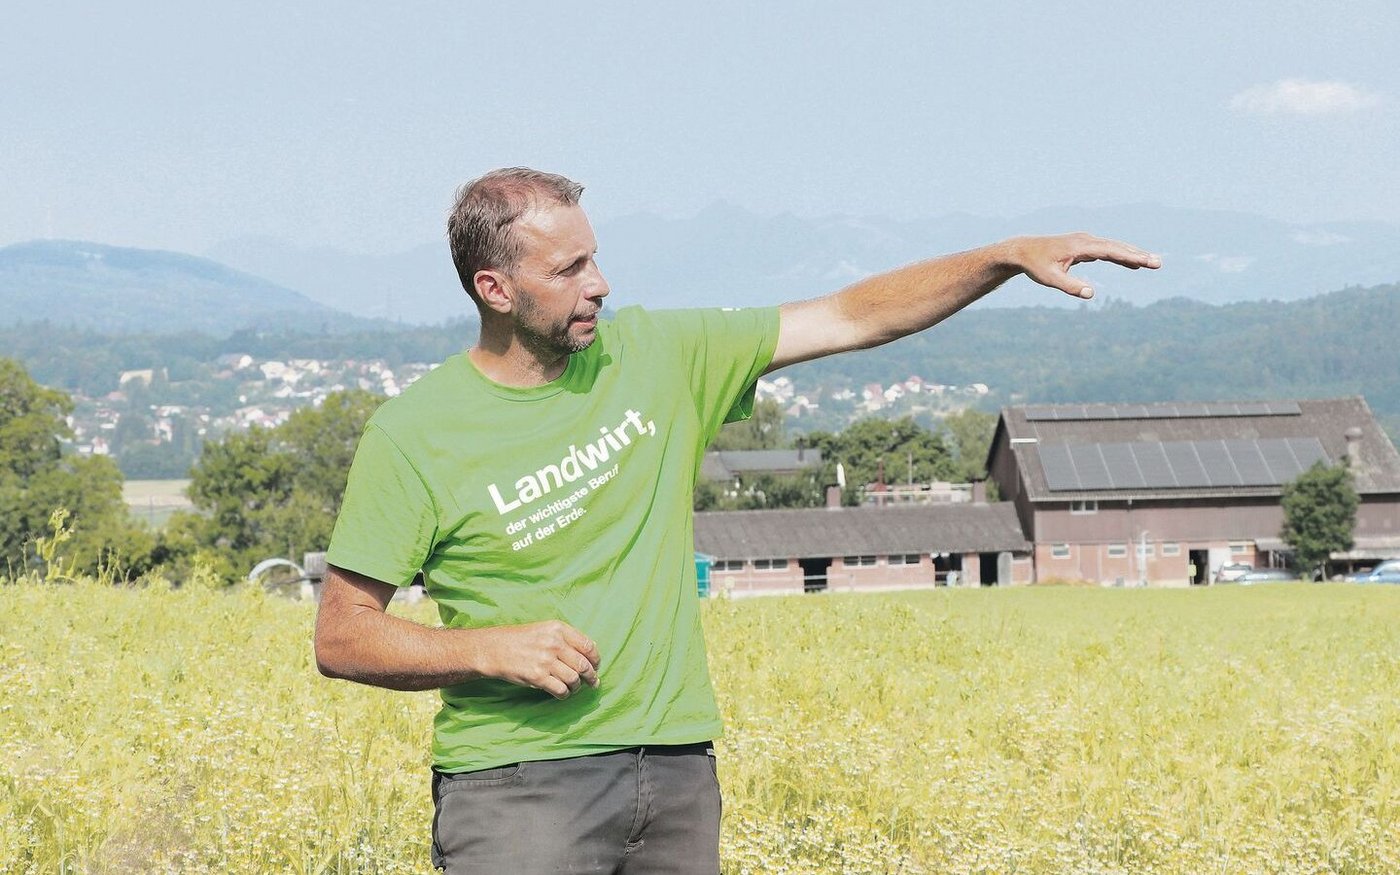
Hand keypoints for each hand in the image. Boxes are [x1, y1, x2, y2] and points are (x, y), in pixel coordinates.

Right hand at [477, 620, 600, 698]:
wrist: (493, 649)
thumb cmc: (519, 639)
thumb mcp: (544, 629)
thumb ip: (565, 638)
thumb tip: (589, 652)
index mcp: (558, 629)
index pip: (588, 646)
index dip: (595, 659)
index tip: (596, 666)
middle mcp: (554, 643)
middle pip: (583, 665)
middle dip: (591, 677)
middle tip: (593, 682)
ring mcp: (545, 660)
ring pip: (574, 679)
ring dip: (577, 687)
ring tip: (574, 688)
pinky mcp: (537, 677)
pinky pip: (561, 690)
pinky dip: (565, 694)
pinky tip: (562, 693)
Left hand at [1011, 233, 1160, 299]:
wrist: (1022, 251)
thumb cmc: (1036, 265)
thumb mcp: (1050, 279)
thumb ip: (1070, 286)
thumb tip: (1091, 294)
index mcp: (1080, 246)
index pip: (1110, 251)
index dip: (1129, 257)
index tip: (1146, 262)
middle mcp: (1086, 240)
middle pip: (1117, 247)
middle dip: (1138, 254)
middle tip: (1158, 263)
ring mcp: (1085, 242)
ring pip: (1114, 247)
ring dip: (1132, 254)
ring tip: (1152, 262)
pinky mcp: (1083, 246)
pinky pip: (1107, 250)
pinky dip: (1120, 256)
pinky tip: (1132, 263)